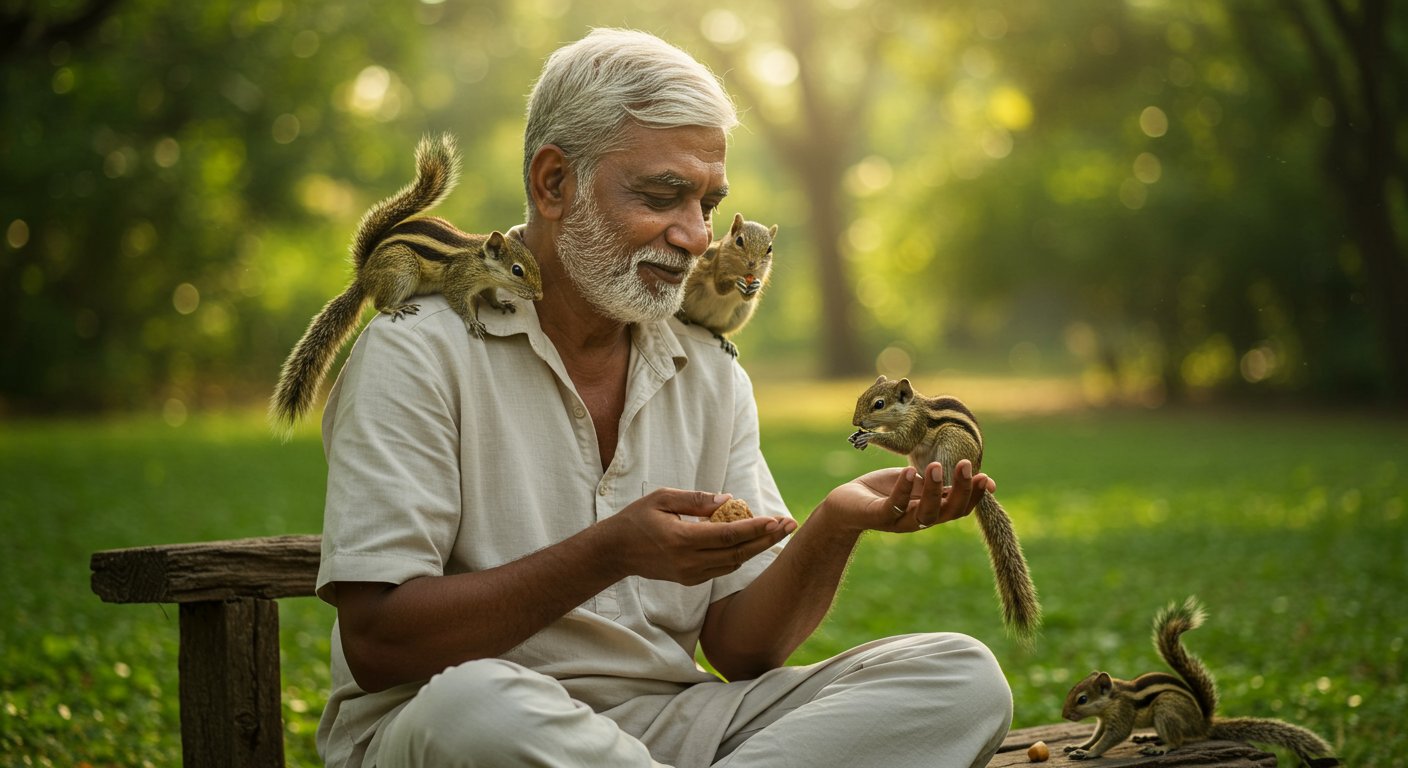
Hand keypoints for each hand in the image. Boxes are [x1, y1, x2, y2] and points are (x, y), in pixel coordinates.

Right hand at [601, 488, 795, 585]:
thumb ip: (695, 499)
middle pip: (737, 552)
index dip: (755, 529)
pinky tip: (753, 542)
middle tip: (790, 524)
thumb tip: (729, 500)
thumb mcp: (662, 498)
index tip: (776, 520)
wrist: (616, 553)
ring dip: (757, 548)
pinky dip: (740, 555)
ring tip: (778, 531)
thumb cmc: (637, 519)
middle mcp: (689, 562)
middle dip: (767, 539)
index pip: (727, 535)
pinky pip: (723, 568)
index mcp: (681, 539)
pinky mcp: (691, 580)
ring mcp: (690, 574)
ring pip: (733, 563)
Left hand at [818, 460, 994, 532]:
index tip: (986, 478)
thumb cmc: (886, 491)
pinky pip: (894, 507)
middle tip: (966, 465)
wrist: (846, 502)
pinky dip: (903, 489)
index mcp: (932, 510)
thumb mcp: (920, 484)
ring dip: (934, 491)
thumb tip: (989, 482)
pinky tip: (910, 472)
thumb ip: (947, 485)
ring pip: (924, 514)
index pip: (960, 509)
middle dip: (961, 491)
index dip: (974, 496)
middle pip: (947, 513)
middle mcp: (919, 519)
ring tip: (937, 466)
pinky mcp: (877, 516)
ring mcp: (899, 520)